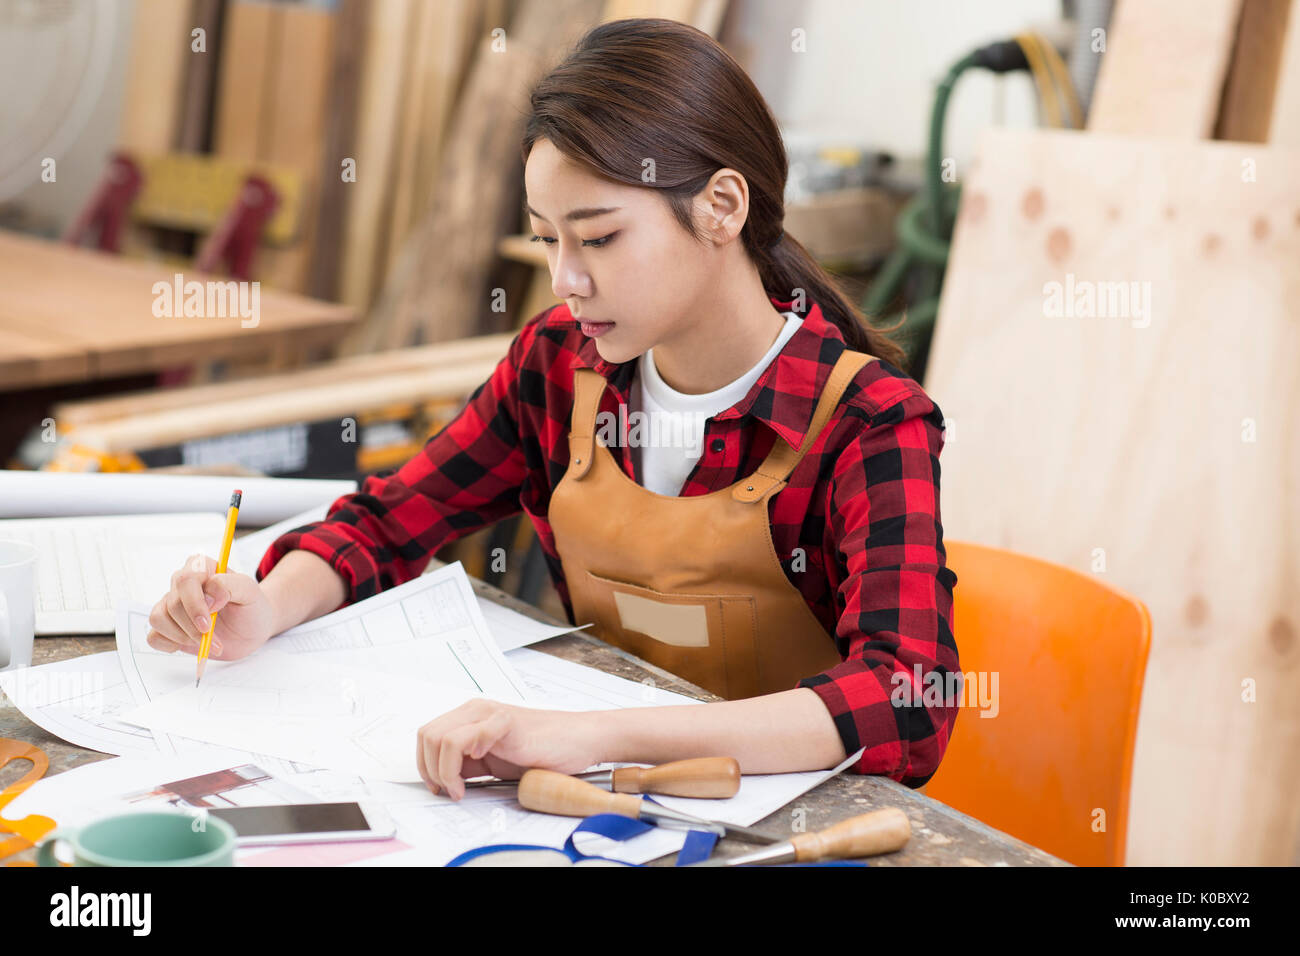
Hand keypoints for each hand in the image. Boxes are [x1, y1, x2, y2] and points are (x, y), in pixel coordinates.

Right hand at [146, 553, 276, 661]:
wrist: (252, 627)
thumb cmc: (251, 606)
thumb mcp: (250, 591)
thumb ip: (229, 585)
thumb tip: (208, 596)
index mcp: (201, 567)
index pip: (185, 580)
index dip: (194, 605)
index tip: (208, 624)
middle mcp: (182, 584)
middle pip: (172, 604)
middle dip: (193, 628)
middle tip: (214, 640)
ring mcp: (172, 605)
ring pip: (158, 619)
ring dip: (183, 637)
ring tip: (206, 642)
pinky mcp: (168, 626)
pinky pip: (154, 636)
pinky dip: (170, 645)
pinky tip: (190, 644)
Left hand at [416, 699, 601, 799]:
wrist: (578, 739)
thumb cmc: (543, 750)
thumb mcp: (495, 760)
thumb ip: (469, 763)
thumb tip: (443, 778)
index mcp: (471, 716)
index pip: (428, 735)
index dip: (425, 765)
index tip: (438, 787)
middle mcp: (476, 710)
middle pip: (427, 734)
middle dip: (429, 770)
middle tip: (448, 790)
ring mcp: (488, 714)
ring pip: (439, 737)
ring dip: (442, 771)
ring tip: (459, 789)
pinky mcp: (503, 722)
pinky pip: (463, 739)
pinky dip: (457, 765)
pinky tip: (471, 780)